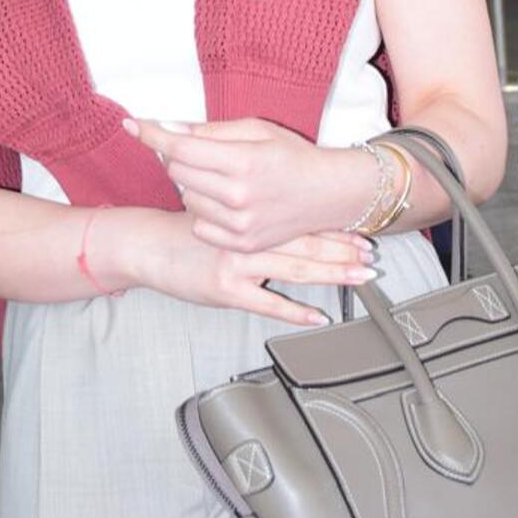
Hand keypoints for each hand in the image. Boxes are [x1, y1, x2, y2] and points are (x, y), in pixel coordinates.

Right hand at [102, 212, 375, 326]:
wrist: (147, 244)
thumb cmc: (184, 225)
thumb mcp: (216, 200)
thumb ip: (249, 200)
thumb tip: (287, 203)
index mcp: (248, 210)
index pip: (300, 219)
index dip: (334, 226)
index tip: (362, 232)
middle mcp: (248, 235)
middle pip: (306, 243)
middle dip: (343, 251)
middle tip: (370, 258)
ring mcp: (238, 263)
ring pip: (294, 270)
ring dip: (331, 274)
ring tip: (359, 279)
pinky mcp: (226, 290)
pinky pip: (267, 303)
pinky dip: (295, 311)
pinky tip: (318, 317)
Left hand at [123, 115, 378, 255]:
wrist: (328, 195)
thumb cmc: (293, 156)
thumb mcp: (256, 130)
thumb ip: (209, 132)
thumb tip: (168, 128)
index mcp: (242, 162)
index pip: (180, 148)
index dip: (151, 134)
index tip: (131, 124)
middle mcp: (238, 196)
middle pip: (177, 172)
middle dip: (180, 157)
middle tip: (203, 152)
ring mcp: (239, 225)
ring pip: (186, 198)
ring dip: (194, 184)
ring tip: (223, 177)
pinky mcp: (240, 244)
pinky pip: (199, 224)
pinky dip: (204, 210)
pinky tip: (226, 201)